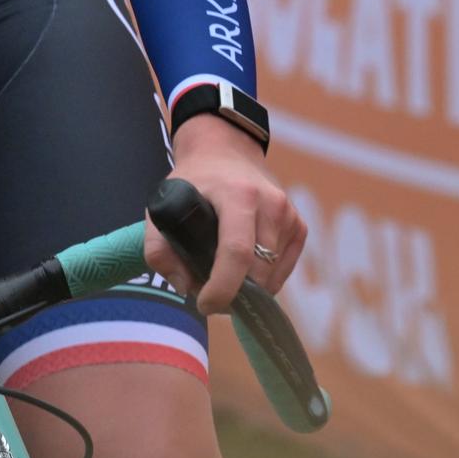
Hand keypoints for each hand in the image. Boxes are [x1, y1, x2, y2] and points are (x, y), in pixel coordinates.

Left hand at [145, 117, 305, 315]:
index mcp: (237, 195)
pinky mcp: (299, 227)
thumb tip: (184, 286)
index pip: (236, 251)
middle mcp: (271, 203)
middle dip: (233, 294)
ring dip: (248, 289)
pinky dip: (263, 280)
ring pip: (273, 275)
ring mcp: (289, 215)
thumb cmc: (193, 182)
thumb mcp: (163, 205)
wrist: (225, 152)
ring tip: (221, 278)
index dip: (222, 287)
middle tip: (208, 295)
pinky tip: (243, 269)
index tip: (204, 304)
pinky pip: (284, 269)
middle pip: (259, 270)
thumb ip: (159, 249)